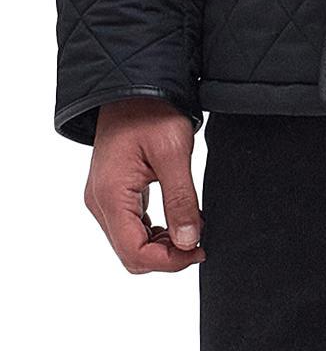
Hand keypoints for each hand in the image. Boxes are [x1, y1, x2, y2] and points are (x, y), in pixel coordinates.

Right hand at [85, 98, 204, 273]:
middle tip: (200, 241)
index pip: (135, 253)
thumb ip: (181, 201)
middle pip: (131, 254)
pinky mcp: (114, 196)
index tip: (199, 250)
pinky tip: (180, 219)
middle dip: (168, 257)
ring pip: (132, 245)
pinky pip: (133, 229)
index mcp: (111, 195)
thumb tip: (188, 242)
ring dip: (164, 246)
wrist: (133, 89)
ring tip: (192, 227)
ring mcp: (104, 200)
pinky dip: (157, 233)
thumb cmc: (151, 112)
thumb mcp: (175, 154)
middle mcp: (100, 202)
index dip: (170, 261)